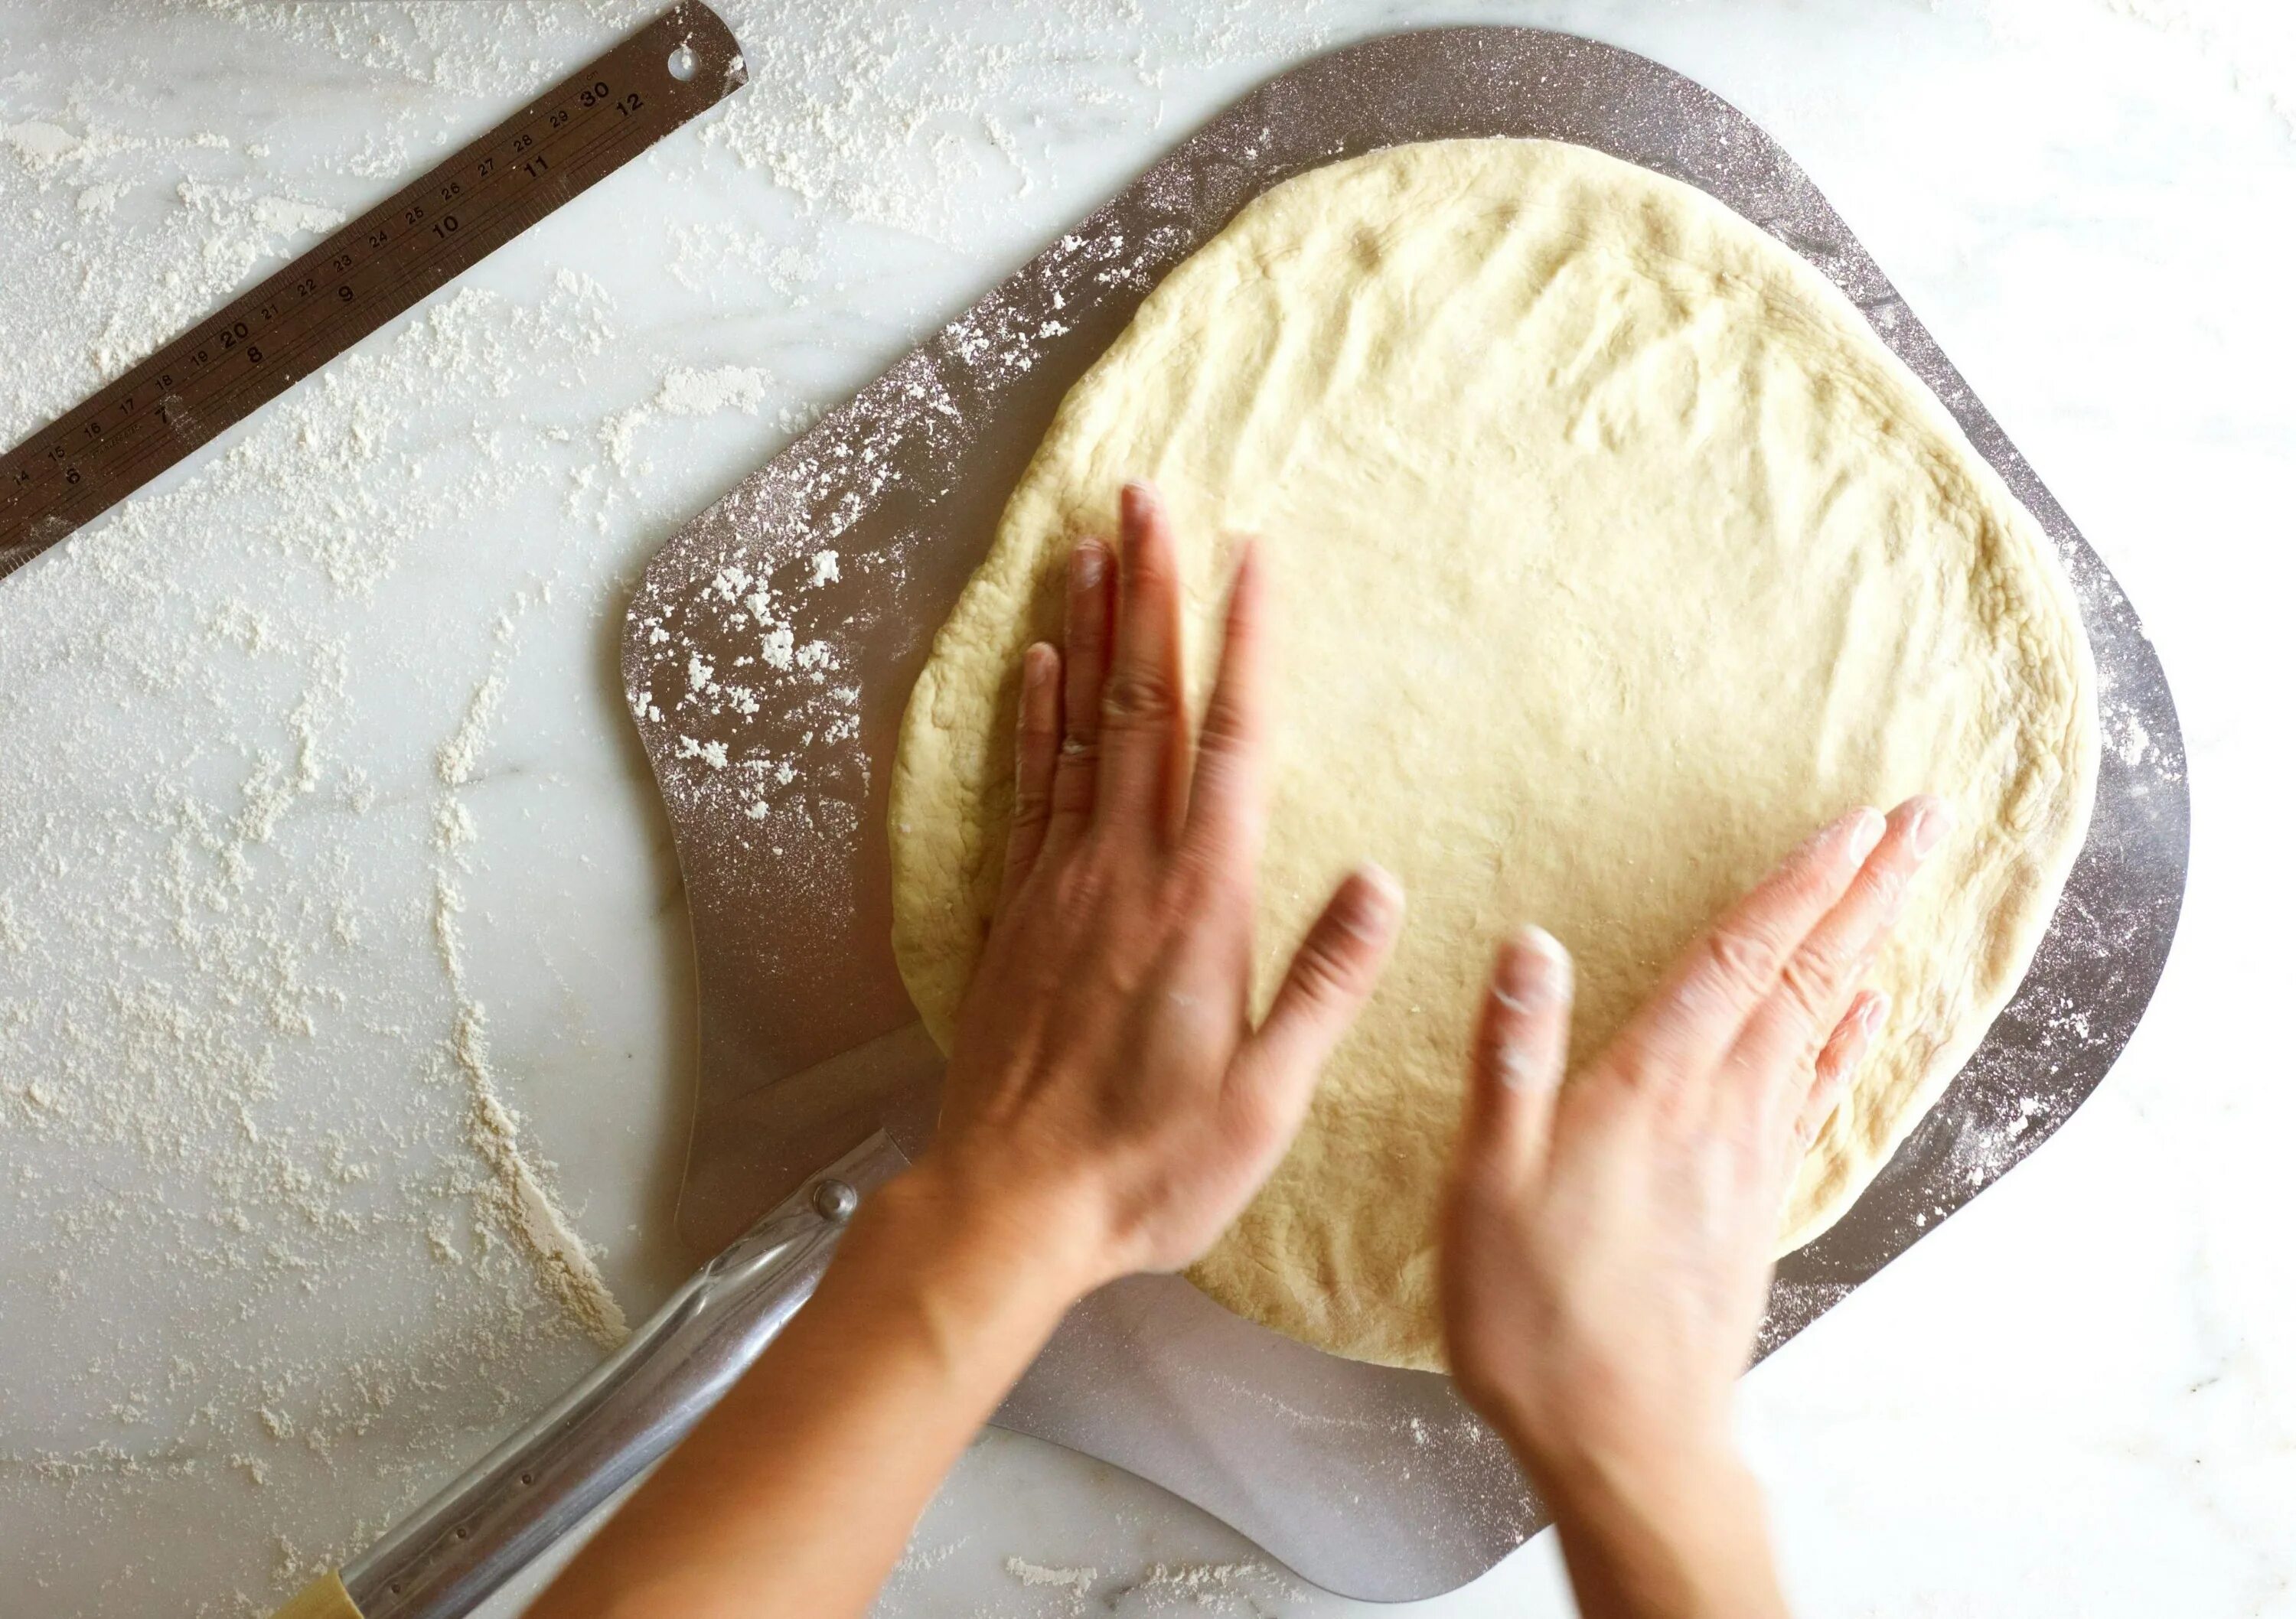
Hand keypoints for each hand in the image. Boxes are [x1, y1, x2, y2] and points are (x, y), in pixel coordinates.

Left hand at [915, 480, 1403, 1292]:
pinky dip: (1033, 717)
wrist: (1009, 1206)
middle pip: (1143, 702)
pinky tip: (1035, 663)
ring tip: (1091, 543)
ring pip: (1079, 727)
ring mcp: (1062, 885)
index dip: (1245, 641)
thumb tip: (1379, 881)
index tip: (1253, 553)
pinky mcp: (1017, 912)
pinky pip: (1028, 788)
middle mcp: (1125, 872)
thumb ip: (1323, 983)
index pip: (1231, 743)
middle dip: (1149, 591)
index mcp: (1200, 906)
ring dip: (1088, 630)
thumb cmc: (1149, 1165)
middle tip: (1144, 496)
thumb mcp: (1267, 1099)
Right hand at [1439, 795, 1949, 1615]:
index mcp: (1651, 1090)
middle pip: (1809, 976)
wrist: (1624, 1439)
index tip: (1857, 819)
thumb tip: (1531, 944)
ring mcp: (1748, 1157)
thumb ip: (1515, 1058)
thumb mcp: (1489, 1183)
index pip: (1740, 960)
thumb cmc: (1539, 1316)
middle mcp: (1719, 1110)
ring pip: (1822, 1025)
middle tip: (1924, 819)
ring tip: (1901, 887)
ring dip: (1865, 946)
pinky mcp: (1755, 1202)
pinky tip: (1867, 1014)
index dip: (1798, 884)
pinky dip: (1848, 1041)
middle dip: (1867, 891)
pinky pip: (1816, 1095)